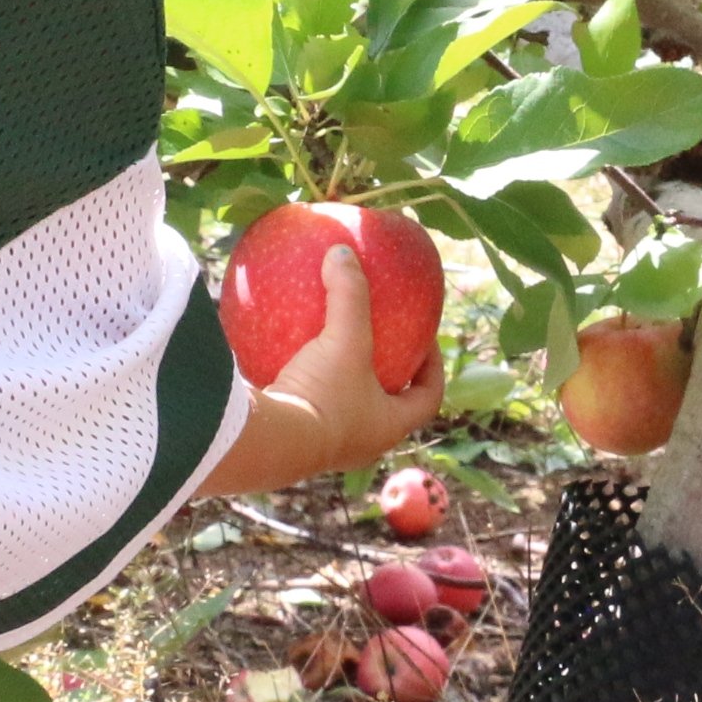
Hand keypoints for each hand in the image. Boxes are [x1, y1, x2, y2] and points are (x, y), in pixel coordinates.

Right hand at [200, 246, 444, 495]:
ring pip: (347, 412)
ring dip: (347, 384)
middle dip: (388, 376)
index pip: (427, 398)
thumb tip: (344, 252)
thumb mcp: (344, 340)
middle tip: (383, 343)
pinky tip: (289, 359)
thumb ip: (349, 295)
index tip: (426, 342)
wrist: (267, 443)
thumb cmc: (323, 396)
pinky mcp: (294, 444)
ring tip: (336, 349)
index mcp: (389, 426)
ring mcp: (327, 449)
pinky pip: (308, 410)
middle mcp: (363, 444)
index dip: (433, 369)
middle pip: (388, 407)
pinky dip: (307, 387)